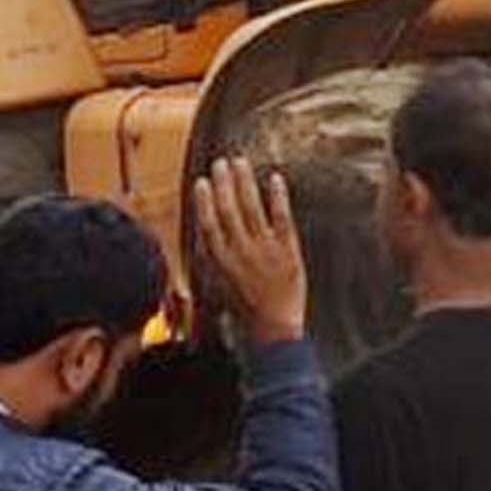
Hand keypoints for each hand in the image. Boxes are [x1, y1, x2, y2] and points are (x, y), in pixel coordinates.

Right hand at [193, 159, 305, 345]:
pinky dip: (277, 197)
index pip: (209, 223)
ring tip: (241, 163)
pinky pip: (281, 217)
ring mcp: (265, 249)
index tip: (202, 180)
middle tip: (222, 162)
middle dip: (224, 184)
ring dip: (245, 183)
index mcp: (221, 261)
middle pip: (229, 210)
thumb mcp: (218, 287)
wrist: (274, 328)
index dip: (204, 201)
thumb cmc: (246, 310)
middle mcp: (240, 251)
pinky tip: (274, 179)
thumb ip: (212, 260)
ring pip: (252, 208)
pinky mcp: (287, 250)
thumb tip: (204, 237)